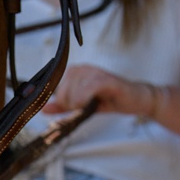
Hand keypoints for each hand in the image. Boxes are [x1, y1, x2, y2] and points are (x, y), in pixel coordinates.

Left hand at [44, 64, 161, 118]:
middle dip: (68, 103)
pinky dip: (86, 98)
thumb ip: (63, 107)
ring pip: (74, 88)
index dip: (59, 99)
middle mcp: (84, 68)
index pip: (55, 85)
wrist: (136, 100)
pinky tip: (90, 104)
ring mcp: (96, 72)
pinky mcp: (107, 80)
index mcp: (76, 72)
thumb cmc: (110, 100)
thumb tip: (43, 110)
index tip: (69, 108)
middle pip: (63, 87)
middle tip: (81, 109)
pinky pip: (89, 87)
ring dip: (77, 102)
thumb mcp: (83, 105)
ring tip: (88, 106)